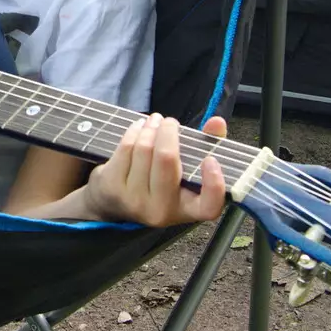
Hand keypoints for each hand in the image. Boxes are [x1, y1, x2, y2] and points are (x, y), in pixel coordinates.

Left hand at [84, 114, 227, 226]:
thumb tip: (217, 122)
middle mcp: (161, 209)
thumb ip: (208, 145)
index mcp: (187, 209)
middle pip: (166, 160)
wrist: (113, 203)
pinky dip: (134, 132)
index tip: (210, 159)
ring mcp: (134, 200)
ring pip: (144, 149)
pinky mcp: (113, 187)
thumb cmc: (161, 182)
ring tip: (154, 121)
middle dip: (168, 132)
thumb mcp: (185, 172)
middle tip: (170, 122)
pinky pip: (126, 148)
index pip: (209, 207)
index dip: (214, 184)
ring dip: (150, 128)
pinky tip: (139, 128)